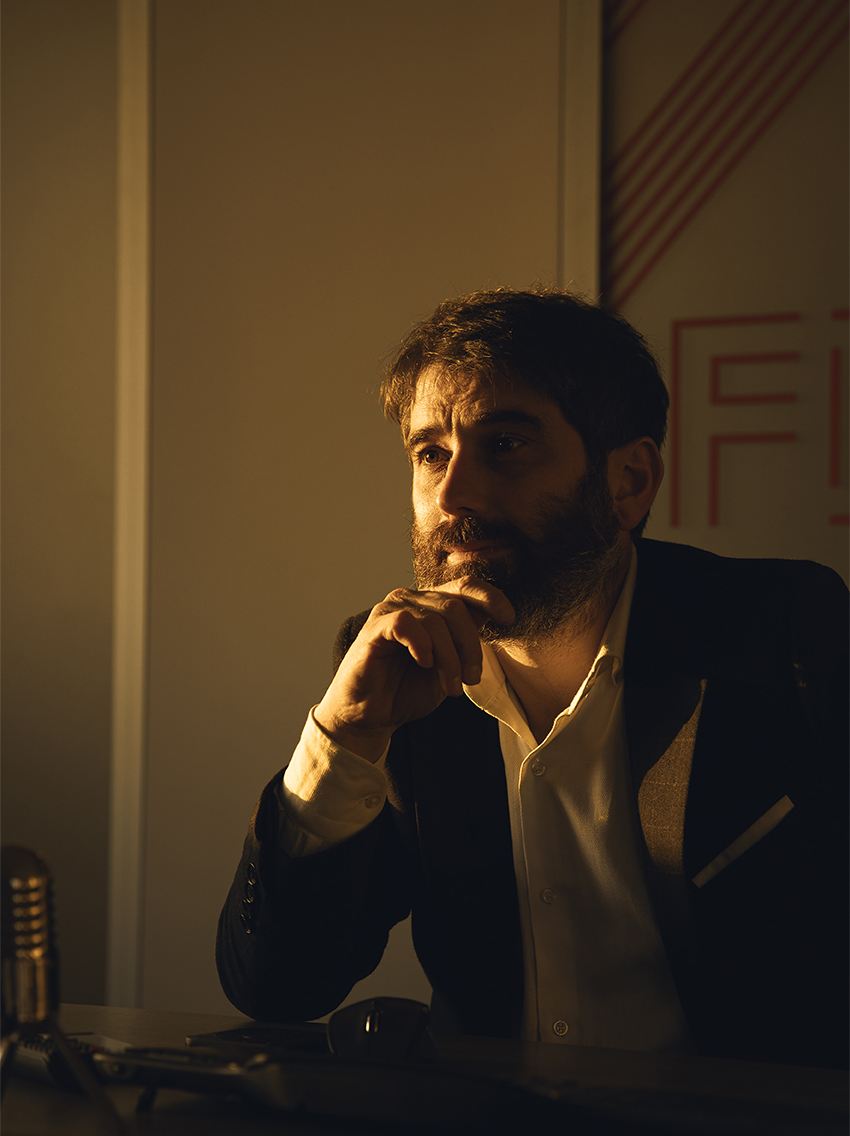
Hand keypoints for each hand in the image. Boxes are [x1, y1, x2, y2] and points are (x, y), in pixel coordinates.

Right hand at [313, 576, 514, 761]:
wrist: (372, 716)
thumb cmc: (408, 689)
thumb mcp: (450, 665)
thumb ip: (467, 640)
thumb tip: (495, 620)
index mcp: (432, 605)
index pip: (465, 586)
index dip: (491, 597)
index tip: (508, 619)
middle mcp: (412, 600)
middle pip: (456, 607)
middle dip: (471, 646)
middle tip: (472, 678)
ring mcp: (391, 610)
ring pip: (436, 619)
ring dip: (450, 658)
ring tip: (450, 686)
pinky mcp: (375, 627)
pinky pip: (406, 623)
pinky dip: (423, 645)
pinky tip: (424, 663)